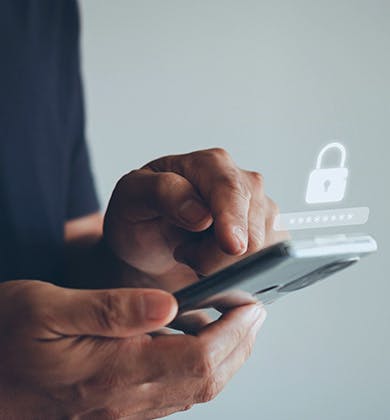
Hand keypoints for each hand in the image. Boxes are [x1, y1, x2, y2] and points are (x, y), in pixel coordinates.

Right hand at [0, 279, 265, 418]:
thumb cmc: (5, 339)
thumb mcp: (48, 309)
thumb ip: (110, 309)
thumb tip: (167, 304)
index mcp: (113, 373)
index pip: (198, 359)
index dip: (233, 333)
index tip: (252, 306)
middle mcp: (125, 401)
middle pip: (205, 379)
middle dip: (239, 344)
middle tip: (254, 311)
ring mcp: (122, 409)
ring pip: (193, 388)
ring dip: (222, 354)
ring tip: (235, 320)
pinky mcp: (116, 406)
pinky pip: (172, 389)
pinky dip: (196, 363)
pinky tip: (195, 336)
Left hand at [104, 148, 281, 290]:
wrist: (150, 241)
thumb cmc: (141, 216)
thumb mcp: (133, 197)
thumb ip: (162, 193)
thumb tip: (202, 213)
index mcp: (209, 164)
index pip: (231, 190)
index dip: (232, 220)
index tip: (231, 246)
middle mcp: (241, 182)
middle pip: (252, 229)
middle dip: (216, 255)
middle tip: (184, 252)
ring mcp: (258, 209)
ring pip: (264, 250)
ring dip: (225, 265)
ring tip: (197, 254)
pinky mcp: (267, 234)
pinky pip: (269, 262)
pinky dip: (240, 272)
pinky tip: (216, 264)